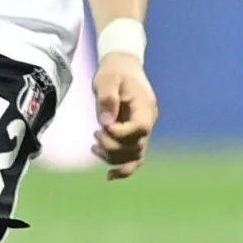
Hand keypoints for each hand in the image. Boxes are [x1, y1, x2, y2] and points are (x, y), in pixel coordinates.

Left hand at [92, 50, 156, 178]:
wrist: (121, 66)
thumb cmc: (114, 71)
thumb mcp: (107, 78)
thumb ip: (107, 99)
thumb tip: (106, 123)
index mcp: (145, 107)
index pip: (139, 129)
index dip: (121, 134)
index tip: (103, 127)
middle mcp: (147, 121)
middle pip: (137, 146)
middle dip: (113, 146)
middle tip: (96, 133)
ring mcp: (141, 130)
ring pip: (135, 156)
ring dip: (114, 158)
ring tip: (94, 148)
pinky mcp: (133, 135)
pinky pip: (133, 157)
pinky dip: (123, 168)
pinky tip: (109, 176)